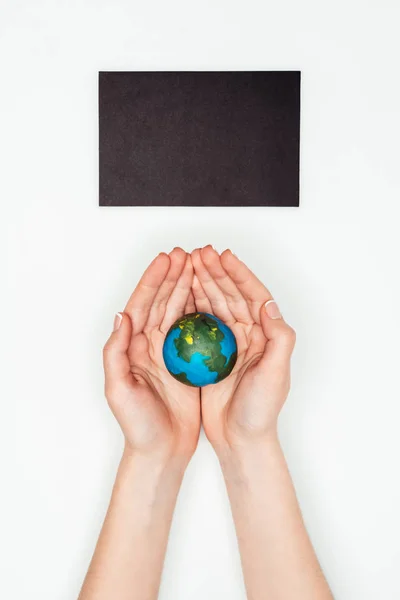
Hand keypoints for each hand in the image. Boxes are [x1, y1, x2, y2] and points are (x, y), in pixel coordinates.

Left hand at [103, 249, 200, 463]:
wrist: (161, 452)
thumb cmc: (138, 426)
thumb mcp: (119, 391)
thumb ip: (115, 353)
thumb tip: (121, 317)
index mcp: (132, 346)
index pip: (142, 305)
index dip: (154, 280)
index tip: (167, 259)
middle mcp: (150, 344)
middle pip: (162, 301)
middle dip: (174, 275)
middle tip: (188, 254)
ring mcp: (170, 352)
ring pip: (180, 310)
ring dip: (188, 287)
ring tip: (200, 266)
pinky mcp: (188, 363)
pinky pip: (197, 329)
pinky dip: (203, 310)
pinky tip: (212, 297)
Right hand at [191, 246, 295, 454]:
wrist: (241, 440)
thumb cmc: (260, 411)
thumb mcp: (275, 375)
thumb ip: (279, 339)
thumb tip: (271, 305)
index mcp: (266, 335)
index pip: (253, 296)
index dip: (238, 274)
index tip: (223, 256)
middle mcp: (248, 335)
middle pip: (230, 295)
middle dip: (215, 272)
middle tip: (198, 253)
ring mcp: (228, 344)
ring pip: (213, 305)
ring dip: (201, 284)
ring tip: (186, 265)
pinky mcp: (210, 355)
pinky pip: (198, 324)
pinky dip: (190, 307)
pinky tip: (178, 295)